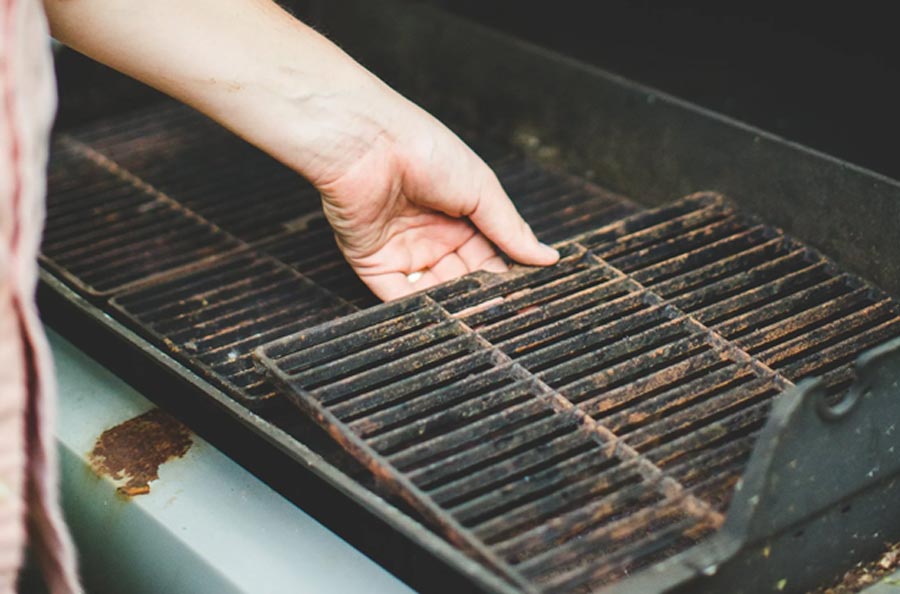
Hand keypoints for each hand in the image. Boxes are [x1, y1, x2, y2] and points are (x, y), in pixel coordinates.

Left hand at [299, 84, 559, 299]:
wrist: (368, 143)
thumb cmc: (423, 149)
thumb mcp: (481, 189)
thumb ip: (511, 230)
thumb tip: (548, 257)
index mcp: (461, 213)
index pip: (490, 255)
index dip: (505, 276)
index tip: (524, 297)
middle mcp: (433, 234)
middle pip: (463, 277)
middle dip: (481, 296)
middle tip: (502, 313)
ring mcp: (403, 250)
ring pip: (434, 291)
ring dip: (454, 307)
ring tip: (477, 319)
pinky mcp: (373, 264)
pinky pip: (397, 296)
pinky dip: (419, 309)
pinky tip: (444, 318)